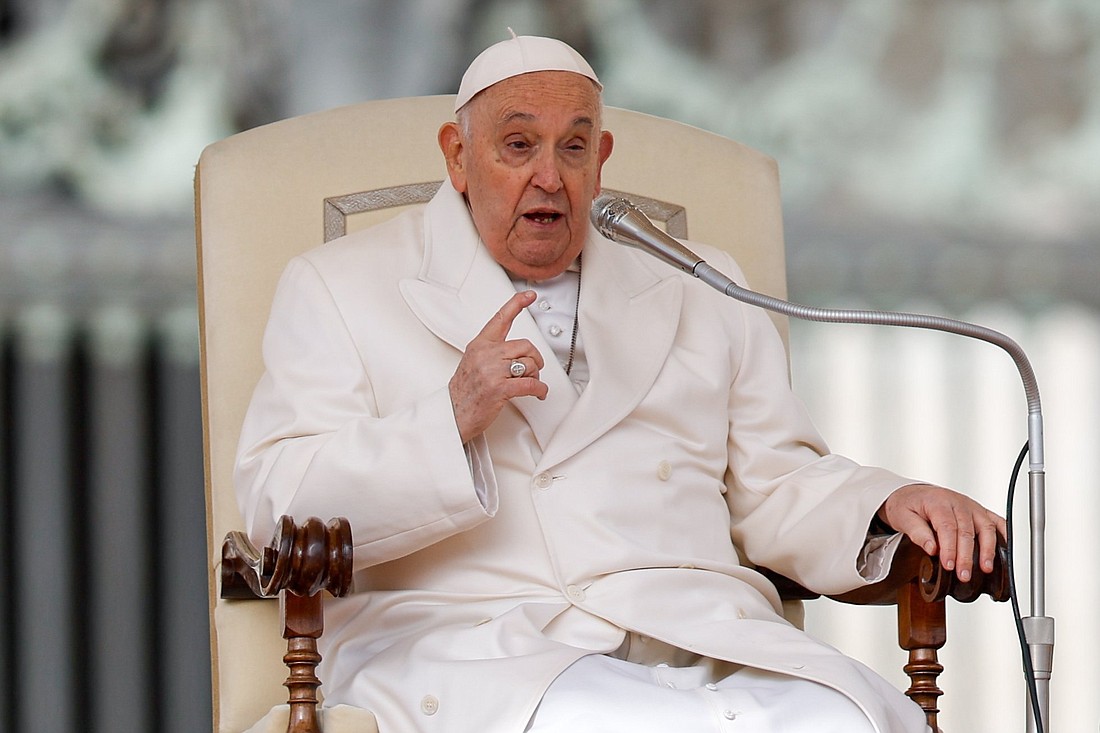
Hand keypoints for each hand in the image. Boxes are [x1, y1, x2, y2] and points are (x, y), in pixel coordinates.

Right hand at [449, 291, 546, 442]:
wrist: (452, 414)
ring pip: (530, 364)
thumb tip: (516, 352)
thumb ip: (492, 352)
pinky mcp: (499, 388)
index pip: (500, 318)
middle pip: (525, 345)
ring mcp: (492, 371)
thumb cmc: (464, 392)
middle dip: (536, 359)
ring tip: (531, 383)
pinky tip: (539, 393)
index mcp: (479, 345)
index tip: (528, 295)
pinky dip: (540, 389)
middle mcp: (485, 354)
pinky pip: (530, 384)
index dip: (517, 304)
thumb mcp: (473, 363)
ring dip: (536, 376)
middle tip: (535, 369)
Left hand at [878, 483, 1005, 581]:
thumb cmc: (908, 505)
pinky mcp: (978, 511)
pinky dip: (1004, 534)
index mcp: (938, 502)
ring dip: (987, 549)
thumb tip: (931, 548)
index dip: (950, 548)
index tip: (949, 566)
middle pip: (967, 530)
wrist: (913, 494)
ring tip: (985, 568)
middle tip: (964, 575)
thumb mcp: (902, 516)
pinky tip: (1005, 549)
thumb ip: (916, 531)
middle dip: (967, 555)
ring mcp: (971, 506)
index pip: (947, 527)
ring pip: (985, 526)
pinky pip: (996, 520)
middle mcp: (957, 502)